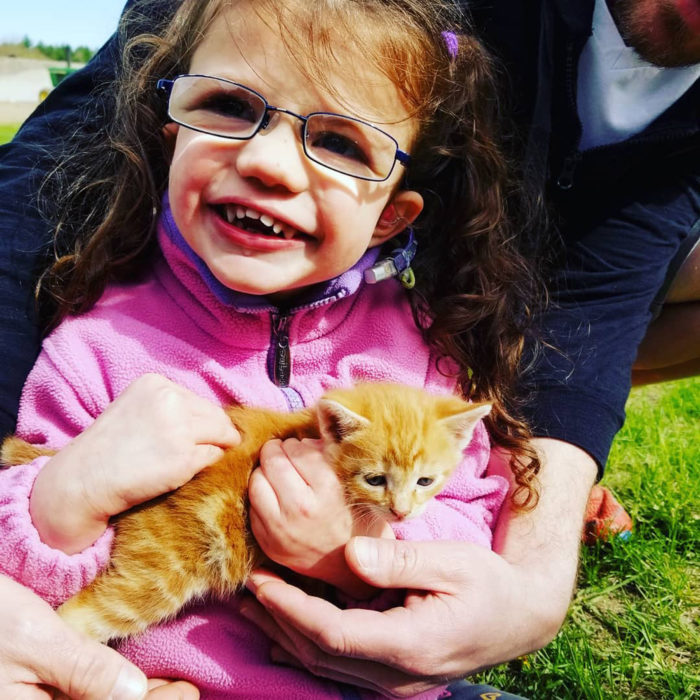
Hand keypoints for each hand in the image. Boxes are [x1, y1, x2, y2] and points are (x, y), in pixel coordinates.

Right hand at [0, 574, 198, 698]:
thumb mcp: (35, 639)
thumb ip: (83, 671)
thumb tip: (133, 694)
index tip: (189, 694)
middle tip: (187, 691)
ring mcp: (30, 699)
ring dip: (129, 699)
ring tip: (168, 686)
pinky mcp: (28, 688)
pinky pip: (72, 694)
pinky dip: (104, 690)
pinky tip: (128, 679)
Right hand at [30, 373, 239, 552]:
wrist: (84, 480)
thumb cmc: (108, 449)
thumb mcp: (136, 408)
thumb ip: (169, 406)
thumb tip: (212, 418)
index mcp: (156, 384)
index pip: (199, 400)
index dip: (202, 419)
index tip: (194, 434)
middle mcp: (170, 401)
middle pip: (216, 415)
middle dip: (218, 432)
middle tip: (212, 448)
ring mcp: (179, 429)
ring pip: (223, 434)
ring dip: (218, 447)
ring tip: (201, 459)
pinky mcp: (185, 458)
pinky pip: (214, 457)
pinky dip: (208, 464)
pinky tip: (189, 471)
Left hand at [242, 439, 595, 696]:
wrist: (519, 617)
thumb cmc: (488, 584)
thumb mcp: (451, 561)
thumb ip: (399, 561)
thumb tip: (351, 554)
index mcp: (408, 644)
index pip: (333, 634)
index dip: (291, 608)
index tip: (262, 580)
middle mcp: (396, 674)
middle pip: (320, 654)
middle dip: (277, 621)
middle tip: (244, 587)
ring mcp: (394, 680)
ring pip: (325, 665)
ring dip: (285, 634)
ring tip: (253, 603)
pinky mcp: (393, 673)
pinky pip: (339, 666)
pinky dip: (308, 644)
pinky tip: (285, 628)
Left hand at [249, 437, 365, 593]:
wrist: (351, 566)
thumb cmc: (354, 517)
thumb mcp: (353, 483)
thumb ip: (328, 456)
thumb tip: (303, 436)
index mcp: (328, 489)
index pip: (297, 448)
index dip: (298, 445)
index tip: (303, 450)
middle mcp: (302, 508)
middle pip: (272, 459)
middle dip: (278, 452)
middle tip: (285, 456)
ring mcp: (281, 529)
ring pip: (256, 480)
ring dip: (265, 472)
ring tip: (278, 475)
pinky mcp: (268, 543)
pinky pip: (252, 505)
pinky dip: (260, 496)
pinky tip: (274, 497)